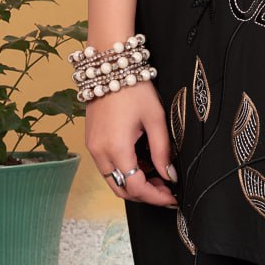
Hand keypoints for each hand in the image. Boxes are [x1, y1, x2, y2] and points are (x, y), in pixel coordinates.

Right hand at [85, 83, 179, 207]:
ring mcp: (93, 148)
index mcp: (116, 148)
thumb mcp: (155, 118)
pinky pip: (107, 168)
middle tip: (167, 190)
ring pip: (113, 180)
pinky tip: (142, 164)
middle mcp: (99, 153)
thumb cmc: (134, 88)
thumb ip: (162, 150)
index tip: (172, 198)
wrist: (110, 67)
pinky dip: (124, 172)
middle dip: (145, 195)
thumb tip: (170, 175)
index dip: (156, 197)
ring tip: (158, 177)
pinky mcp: (92, 142)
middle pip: (121, 190)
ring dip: (134, 184)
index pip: (136, 187)